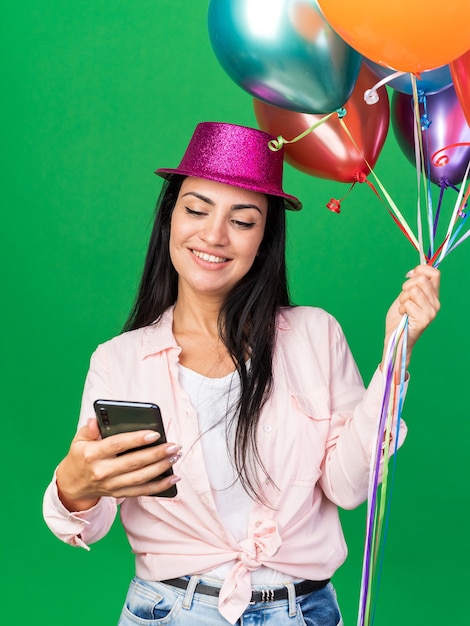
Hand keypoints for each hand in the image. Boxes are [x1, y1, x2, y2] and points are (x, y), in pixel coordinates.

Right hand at [56, 418, 180, 510]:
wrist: (72, 484)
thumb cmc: (80, 456)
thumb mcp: (79, 440)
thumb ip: (89, 430)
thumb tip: (95, 420)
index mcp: (92, 455)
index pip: (117, 445)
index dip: (136, 439)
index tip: (155, 434)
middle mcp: (102, 471)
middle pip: (133, 462)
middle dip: (156, 454)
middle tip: (174, 446)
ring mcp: (111, 485)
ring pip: (140, 477)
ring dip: (161, 468)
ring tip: (175, 456)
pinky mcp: (118, 494)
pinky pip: (142, 491)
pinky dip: (159, 486)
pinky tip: (173, 477)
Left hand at [382, 264, 440, 367]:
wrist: (396, 337)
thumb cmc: (400, 317)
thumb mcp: (407, 296)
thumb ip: (414, 284)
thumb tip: (416, 270)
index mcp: (433, 296)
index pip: (435, 273)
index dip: (420, 270)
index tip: (410, 278)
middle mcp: (436, 303)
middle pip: (421, 279)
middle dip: (406, 286)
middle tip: (404, 298)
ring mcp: (431, 312)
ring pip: (413, 290)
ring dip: (402, 299)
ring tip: (403, 308)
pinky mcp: (424, 320)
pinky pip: (408, 303)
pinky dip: (401, 308)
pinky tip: (403, 316)